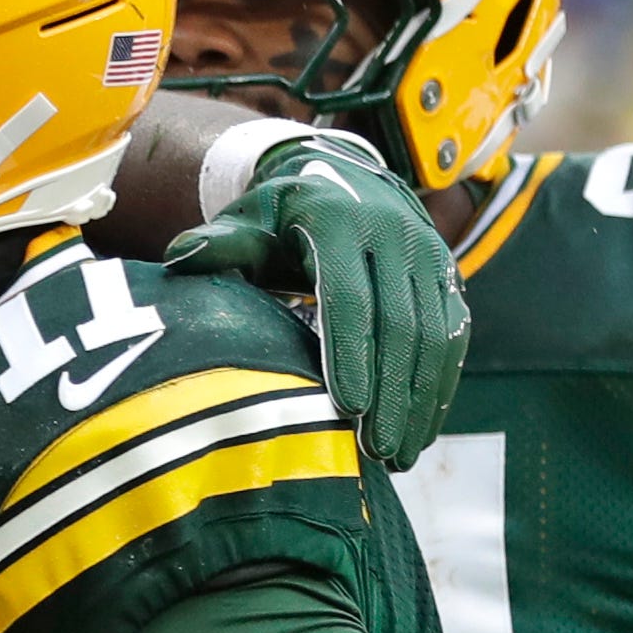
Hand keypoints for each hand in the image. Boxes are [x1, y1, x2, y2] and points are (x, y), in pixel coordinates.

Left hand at [166, 135, 467, 470]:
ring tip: (399, 456)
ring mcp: (430, 255)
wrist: (345, 176)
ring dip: (420, 400)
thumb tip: (179, 257)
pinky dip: (440, 385)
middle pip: (400, 324)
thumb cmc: (282, 214)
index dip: (350, 354)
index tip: (347, 409)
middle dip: (391, 393)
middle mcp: (396, 235)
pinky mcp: (450, 276)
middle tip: (376, 452)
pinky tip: (422, 429)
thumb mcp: (249, 220)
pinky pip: (454, 335)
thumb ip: (222, 244)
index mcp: (339, 221)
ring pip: (435, 335)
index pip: (349, 296)